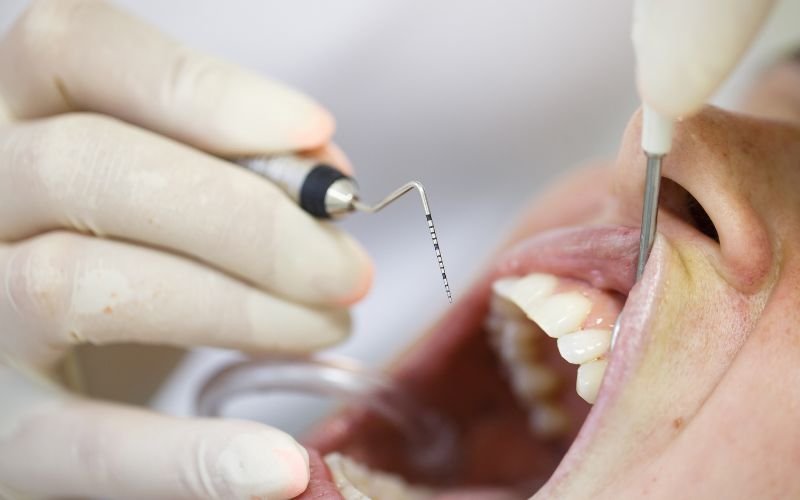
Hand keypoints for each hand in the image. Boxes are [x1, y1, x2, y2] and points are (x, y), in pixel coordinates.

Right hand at [0, 1, 371, 497]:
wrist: (56, 356)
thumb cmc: (130, 244)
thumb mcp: (168, 185)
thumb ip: (234, 165)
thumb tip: (323, 168)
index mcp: (11, 113)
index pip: (76, 51)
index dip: (201, 90)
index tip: (314, 131)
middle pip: (90, 169)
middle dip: (248, 220)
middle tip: (347, 268)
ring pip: (78, 285)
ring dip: (236, 309)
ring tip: (328, 324)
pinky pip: (73, 445)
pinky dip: (183, 459)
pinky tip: (277, 467)